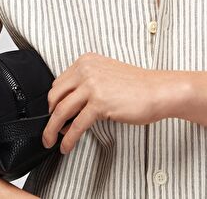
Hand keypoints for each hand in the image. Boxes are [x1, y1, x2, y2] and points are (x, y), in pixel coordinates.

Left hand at [42, 52, 171, 153]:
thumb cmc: (136, 86)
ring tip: (50, 141)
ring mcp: (92, 85)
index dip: (53, 102)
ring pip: (60, 111)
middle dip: (49, 116)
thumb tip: (67, 107)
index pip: (58, 83)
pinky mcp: (99, 103)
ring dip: (52, 130)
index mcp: (86, 61)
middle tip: (50, 130)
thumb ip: (86, 84)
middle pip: (55, 96)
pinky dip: (68, 139)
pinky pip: (76, 125)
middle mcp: (86, 69)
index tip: (53, 114)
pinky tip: (66, 147)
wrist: (157, 90)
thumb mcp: (106, 75)